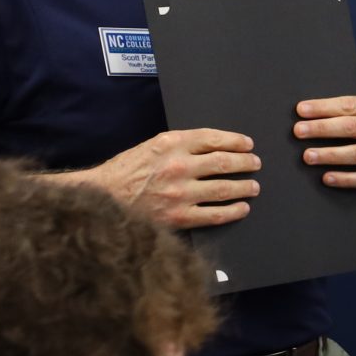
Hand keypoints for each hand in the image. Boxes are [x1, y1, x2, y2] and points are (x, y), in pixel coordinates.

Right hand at [63, 128, 260, 228]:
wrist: (100, 198)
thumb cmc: (125, 172)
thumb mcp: (150, 147)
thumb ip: (180, 145)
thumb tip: (213, 147)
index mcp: (170, 144)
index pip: (212, 139)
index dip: (236, 141)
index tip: (248, 144)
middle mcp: (178, 167)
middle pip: (224, 162)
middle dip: (245, 163)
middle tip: (255, 164)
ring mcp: (180, 193)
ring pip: (224, 188)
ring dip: (244, 187)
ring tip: (254, 187)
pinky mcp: (179, 216)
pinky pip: (215, 214)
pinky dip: (234, 211)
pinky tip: (242, 208)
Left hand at [295, 94, 355, 190]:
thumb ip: (345, 112)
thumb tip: (305, 114)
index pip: (350, 105)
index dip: (324, 108)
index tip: (301, 110)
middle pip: (352, 127)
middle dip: (322, 128)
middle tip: (299, 131)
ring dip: (330, 154)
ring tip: (308, 156)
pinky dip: (345, 178)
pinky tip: (326, 178)